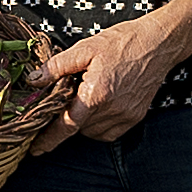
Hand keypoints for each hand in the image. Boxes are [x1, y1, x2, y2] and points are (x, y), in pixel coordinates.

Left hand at [29, 16, 180, 147]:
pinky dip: (98, 125)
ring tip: (86, 96)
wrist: (158, 43)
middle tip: (66, 97)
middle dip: (67, 117)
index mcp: (96, 93)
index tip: (35, 149)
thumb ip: (57, 66)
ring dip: (83, 122)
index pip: (66, 126)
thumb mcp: (86, 48)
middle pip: (78, 127)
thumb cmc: (123, 42)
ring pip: (93, 132)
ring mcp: (126, 116)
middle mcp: (112, 110)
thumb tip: (34, 81)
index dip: (49, 139)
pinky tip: (99, 106)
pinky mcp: (135, 117)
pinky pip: (109, 132)